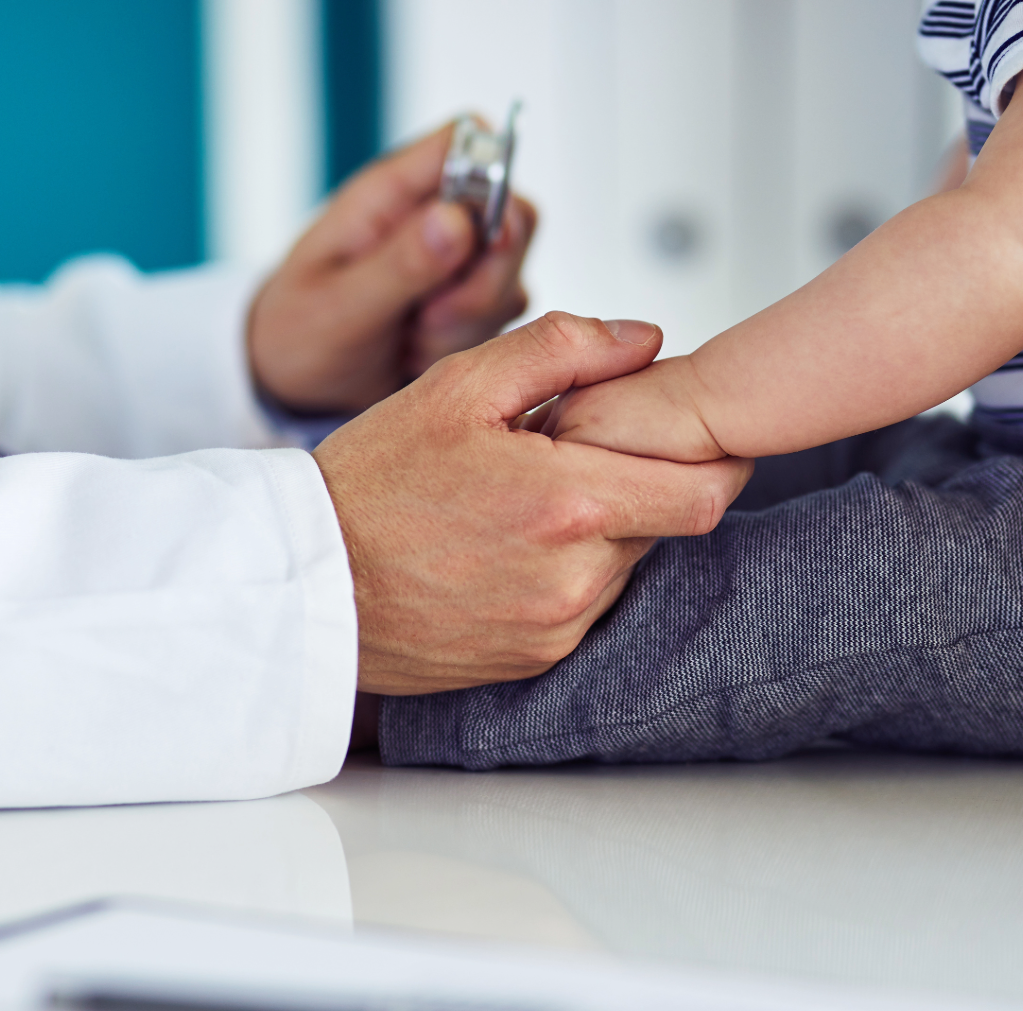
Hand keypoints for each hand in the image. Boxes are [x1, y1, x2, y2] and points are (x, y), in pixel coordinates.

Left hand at [248, 122, 535, 413]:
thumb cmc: (297, 331)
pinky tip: (418, 352)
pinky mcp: (471, 301)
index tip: (476, 236)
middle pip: (515, 213)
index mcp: (391, 194)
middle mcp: (433, 217)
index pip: (467, 140)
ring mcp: (458, 260)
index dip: (492, 174)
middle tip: (427, 318)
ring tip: (408, 340)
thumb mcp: (338, 306)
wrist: (291, 381)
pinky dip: (470, 345)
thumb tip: (458, 219)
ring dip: (471, 321)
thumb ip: (399, 264)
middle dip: (486, 278)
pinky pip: (505, 316)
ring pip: (512, 274)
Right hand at [313, 313, 753, 694]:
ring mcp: (557, 627)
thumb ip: (562, 348)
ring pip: (628, 564)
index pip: (707, 490)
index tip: (699, 433)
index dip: (718, 456)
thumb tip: (645, 338)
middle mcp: (574, 578)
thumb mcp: (456, 387)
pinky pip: (586, 605)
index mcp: (567, 503)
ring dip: (605, 527)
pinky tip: (510, 543)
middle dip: (647, 481)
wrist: (304, 584)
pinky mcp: (535, 659)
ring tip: (532, 497)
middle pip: (671, 523)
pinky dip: (569, 569)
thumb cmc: (368, 486)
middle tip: (587, 450)